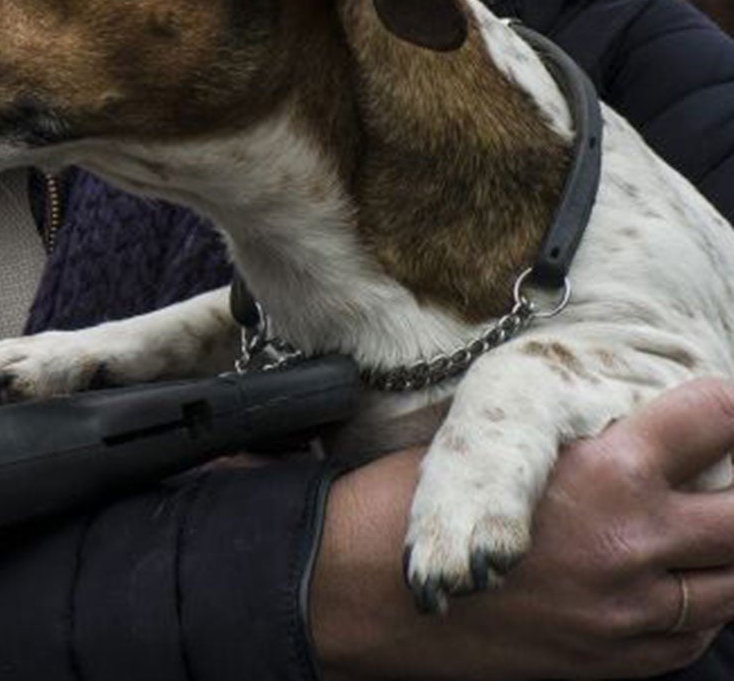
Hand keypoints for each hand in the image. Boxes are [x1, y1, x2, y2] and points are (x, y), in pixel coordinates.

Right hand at [311, 378, 733, 679]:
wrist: (362, 591)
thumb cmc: (414, 501)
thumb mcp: (495, 442)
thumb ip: (580, 442)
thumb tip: (637, 429)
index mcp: (605, 471)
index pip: (715, 419)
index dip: (722, 406)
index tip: (718, 407)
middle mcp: (631, 541)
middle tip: (717, 468)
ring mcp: (629, 610)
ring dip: (725, 551)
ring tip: (701, 525)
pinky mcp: (616, 658)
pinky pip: (697, 632)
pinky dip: (701, 604)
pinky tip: (674, 581)